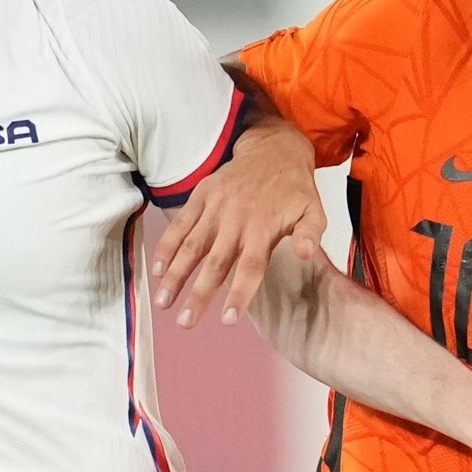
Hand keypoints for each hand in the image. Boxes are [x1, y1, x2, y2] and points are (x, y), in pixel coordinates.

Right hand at [151, 120, 329, 325]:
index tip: (228, 320)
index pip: (250, 267)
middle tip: (185, 322)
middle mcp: (236, 219)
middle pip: (215, 263)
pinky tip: (157, 270)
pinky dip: (167, 246)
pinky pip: (180, 224)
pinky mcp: (201, 196)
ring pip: (192, 246)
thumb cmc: (293, 189)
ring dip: (176, 275)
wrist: (274, 150)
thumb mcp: (313, 209)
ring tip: (164, 302)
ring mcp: (215, 207)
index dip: (240, 293)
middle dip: (198, 294)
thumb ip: (310, 234)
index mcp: (264, 227)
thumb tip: (307, 254)